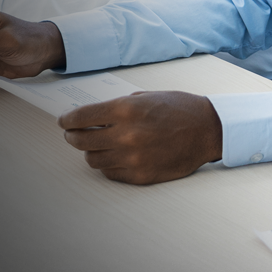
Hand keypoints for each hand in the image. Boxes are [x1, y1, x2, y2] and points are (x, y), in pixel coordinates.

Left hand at [58, 91, 222, 184]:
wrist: (208, 130)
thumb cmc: (179, 109)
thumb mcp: (145, 96)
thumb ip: (118, 106)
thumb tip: (94, 116)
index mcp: (125, 110)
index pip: (81, 117)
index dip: (68, 120)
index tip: (64, 121)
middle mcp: (126, 135)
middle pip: (82, 141)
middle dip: (72, 136)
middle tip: (72, 134)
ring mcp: (133, 158)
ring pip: (93, 159)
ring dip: (90, 152)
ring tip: (94, 146)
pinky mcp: (141, 175)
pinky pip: (111, 173)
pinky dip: (108, 164)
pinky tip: (113, 156)